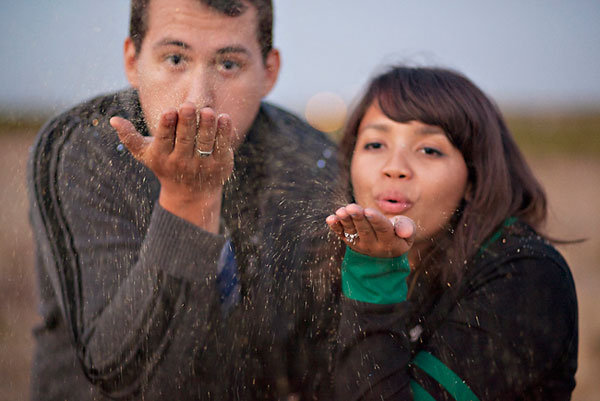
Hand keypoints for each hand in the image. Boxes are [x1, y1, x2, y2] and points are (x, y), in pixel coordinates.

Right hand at [110, 102, 233, 230]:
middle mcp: (182, 162)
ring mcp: (202, 165)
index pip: (164, 139)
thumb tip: (113, 119)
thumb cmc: (166, 165)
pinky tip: (224, 117)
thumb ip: (130, 137)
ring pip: (205, 143)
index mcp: (163, 156)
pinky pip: (222, 147)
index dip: (167, 126)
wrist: (191, 193)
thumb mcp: (146, 154)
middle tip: (189, 105)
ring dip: (207, 126)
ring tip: (208, 110)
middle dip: (187, 122)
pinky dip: (224, 133)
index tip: (169, 111)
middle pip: (185, 139)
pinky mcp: (220, 165)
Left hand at [326, 204, 414, 257]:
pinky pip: (341, 234)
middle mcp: (373, 246)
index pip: (383, 230)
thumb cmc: (398, 233)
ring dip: (345, 221)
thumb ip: (407, 228)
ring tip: (340, 211)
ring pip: (351, 232)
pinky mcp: (350, 241)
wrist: (386, 248)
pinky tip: (330, 219)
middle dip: (358, 218)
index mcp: (390, 242)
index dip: (376, 220)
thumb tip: (403, 230)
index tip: (368, 211)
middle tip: (352, 207)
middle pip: (365, 230)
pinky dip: (335, 227)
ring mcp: (360, 244)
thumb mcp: (408, 231)